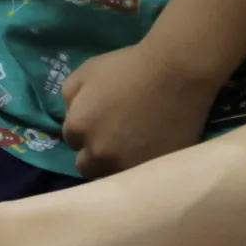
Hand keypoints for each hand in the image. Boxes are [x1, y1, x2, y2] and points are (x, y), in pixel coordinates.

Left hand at [58, 42, 219, 176]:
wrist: (176, 72)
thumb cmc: (128, 67)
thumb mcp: (85, 72)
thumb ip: (69, 99)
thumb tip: (72, 117)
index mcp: (79, 127)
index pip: (72, 140)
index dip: (85, 130)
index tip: (100, 122)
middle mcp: (99, 152)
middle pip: (87, 166)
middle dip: (96, 153)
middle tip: (114, 139)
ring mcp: (128, 165)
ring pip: (112, 176)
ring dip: (117, 164)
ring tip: (133, 147)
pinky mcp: (155, 171)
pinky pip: (140, 178)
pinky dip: (141, 166)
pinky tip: (150, 150)